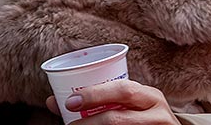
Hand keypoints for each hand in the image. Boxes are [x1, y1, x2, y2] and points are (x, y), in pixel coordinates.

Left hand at [46, 80, 179, 123]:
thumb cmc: (140, 116)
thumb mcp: (128, 104)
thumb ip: (97, 100)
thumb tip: (51, 101)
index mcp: (150, 96)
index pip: (122, 90)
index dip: (93, 95)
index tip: (70, 102)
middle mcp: (159, 114)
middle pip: (118, 118)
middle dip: (90, 122)